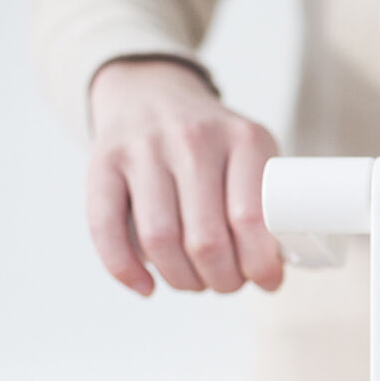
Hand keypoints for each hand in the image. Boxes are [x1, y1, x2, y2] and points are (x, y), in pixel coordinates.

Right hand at [86, 58, 281, 295]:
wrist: (152, 92)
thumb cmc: (214, 143)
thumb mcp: (254, 154)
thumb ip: (269, 202)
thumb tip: (276, 272)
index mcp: (243, 139)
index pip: (251, 220)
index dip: (259, 265)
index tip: (266, 281)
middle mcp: (193, 138)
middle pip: (206, 239)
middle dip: (222, 279)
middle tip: (229, 283)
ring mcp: (144, 148)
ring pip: (159, 239)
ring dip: (181, 279)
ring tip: (196, 282)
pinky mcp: (103, 161)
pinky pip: (105, 227)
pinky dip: (125, 270)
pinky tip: (147, 287)